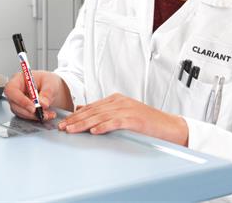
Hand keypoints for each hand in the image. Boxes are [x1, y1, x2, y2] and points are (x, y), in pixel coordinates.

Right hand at [3, 70, 71, 121]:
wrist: (50, 88)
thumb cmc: (47, 80)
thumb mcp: (50, 83)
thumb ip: (47, 92)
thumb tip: (43, 103)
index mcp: (18, 79)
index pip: (11, 90)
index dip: (20, 100)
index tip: (33, 108)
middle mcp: (15, 90)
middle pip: (14, 104)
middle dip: (28, 111)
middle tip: (42, 113)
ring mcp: (17, 101)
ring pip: (20, 112)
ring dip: (34, 116)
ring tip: (48, 114)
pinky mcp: (21, 109)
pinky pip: (26, 116)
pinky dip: (36, 117)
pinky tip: (47, 115)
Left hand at [58, 93, 188, 145]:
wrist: (169, 126)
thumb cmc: (146, 122)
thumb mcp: (123, 113)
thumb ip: (105, 112)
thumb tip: (83, 111)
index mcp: (115, 99)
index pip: (91, 107)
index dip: (76, 115)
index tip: (63, 122)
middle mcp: (119, 102)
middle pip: (93, 111)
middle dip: (75, 120)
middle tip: (62, 127)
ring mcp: (127, 109)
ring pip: (100, 116)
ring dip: (84, 124)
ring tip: (72, 130)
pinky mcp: (134, 119)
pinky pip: (116, 123)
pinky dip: (104, 127)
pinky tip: (94, 131)